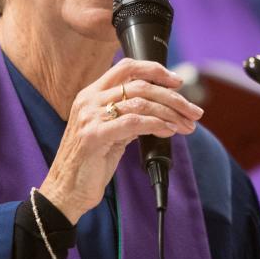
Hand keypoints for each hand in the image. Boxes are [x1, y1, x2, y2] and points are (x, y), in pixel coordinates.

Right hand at [38, 59, 202, 224]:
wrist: (65, 191)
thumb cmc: (89, 163)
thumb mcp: (110, 133)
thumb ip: (129, 117)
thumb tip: (160, 110)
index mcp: (91, 94)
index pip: (126, 67)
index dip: (155, 70)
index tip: (178, 82)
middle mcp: (88, 100)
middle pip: (140, 84)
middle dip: (173, 96)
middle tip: (194, 111)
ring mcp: (90, 116)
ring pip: (140, 102)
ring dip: (170, 112)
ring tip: (186, 125)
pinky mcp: (94, 135)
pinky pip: (134, 122)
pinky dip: (157, 124)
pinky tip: (169, 131)